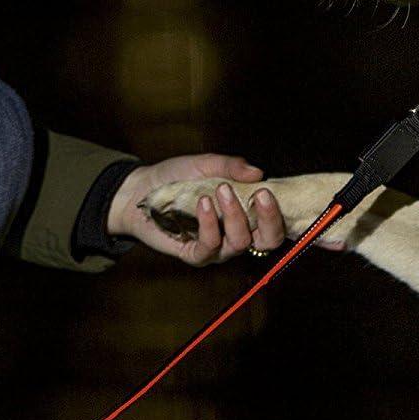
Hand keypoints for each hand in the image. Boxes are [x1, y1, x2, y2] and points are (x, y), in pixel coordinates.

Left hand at [107, 154, 286, 265]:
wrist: (140, 189)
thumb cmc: (175, 177)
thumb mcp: (204, 164)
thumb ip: (230, 167)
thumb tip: (257, 172)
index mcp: (245, 213)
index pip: (273, 222)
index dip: (277, 212)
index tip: (267, 190)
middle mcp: (235, 233)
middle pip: (267, 241)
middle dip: (269, 219)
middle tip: (261, 194)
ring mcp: (216, 247)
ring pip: (239, 243)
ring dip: (234, 215)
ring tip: (220, 190)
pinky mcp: (195, 255)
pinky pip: (210, 246)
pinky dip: (209, 223)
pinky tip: (203, 203)